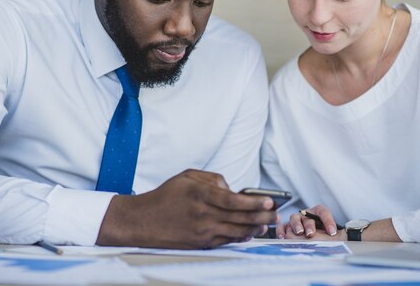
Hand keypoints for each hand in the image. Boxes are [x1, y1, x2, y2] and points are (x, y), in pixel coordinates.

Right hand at [96, 169, 278, 248]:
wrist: (143, 220)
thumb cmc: (167, 195)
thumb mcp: (187, 177)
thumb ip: (213, 179)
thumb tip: (233, 189)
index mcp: (200, 194)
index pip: (233, 200)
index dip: (254, 202)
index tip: (269, 201)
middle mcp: (203, 214)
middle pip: (239, 218)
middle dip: (262, 216)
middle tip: (276, 214)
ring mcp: (202, 231)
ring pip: (236, 232)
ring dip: (255, 228)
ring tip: (268, 224)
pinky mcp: (200, 243)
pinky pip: (226, 241)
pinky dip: (240, 238)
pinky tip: (250, 233)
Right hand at [276, 204, 340, 238]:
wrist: (314, 238)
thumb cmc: (323, 234)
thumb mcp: (332, 233)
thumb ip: (338, 233)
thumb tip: (346, 236)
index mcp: (318, 212)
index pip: (323, 212)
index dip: (328, 221)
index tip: (332, 232)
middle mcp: (306, 214)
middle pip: (307, 216)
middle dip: (309, 225)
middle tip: (311, 234)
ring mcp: (296, 220)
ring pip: (294, 218)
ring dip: (296, 225)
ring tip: (299, 233)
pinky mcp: (286, 227)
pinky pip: (282, 226)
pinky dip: (282, 231)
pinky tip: (283, 237)